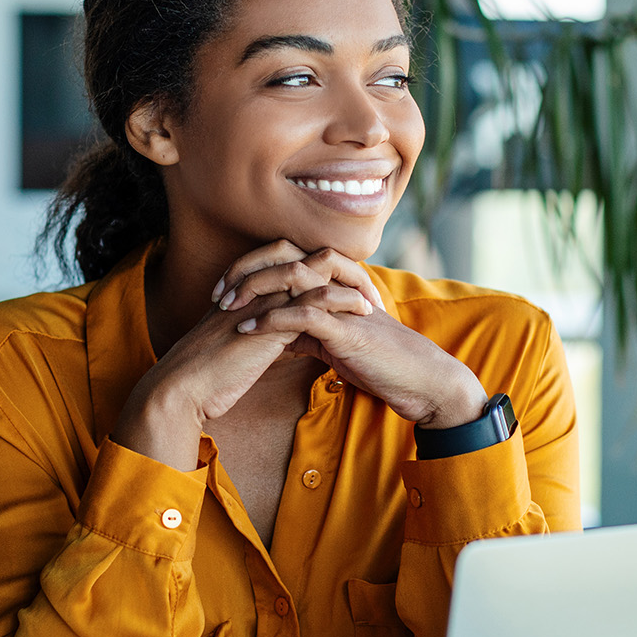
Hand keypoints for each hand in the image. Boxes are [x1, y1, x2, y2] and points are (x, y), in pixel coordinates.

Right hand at [112, 240, 379, 469]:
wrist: (181, 390)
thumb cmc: (205, 376)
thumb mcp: (236, 349)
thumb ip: (258, 336)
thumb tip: (281, 341)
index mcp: (245, 292)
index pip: (288, 264)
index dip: (318, 273)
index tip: (346, 289)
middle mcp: (253, 289)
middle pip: (303, 258)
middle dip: (338, 269)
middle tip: (366, 285)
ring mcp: (261, 302)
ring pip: (312, 273)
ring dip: (347, 282)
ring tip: (372, 298)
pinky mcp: (270, 322)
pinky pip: (314, 302)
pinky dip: (342, 304)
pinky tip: (363, 312)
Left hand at [233, 280, 487, 430]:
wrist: (419, 380)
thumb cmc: (380, 363)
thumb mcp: (334, 344)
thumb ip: (307, 332)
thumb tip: (274, 335)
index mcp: (334, 285)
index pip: (286, 260)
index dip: (252, 269)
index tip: (222, 289)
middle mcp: (338, 285)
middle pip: (284, 256)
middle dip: (246, 270)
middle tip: (217, 292)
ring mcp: (343, 303)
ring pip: (292, 277)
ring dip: (254, 289)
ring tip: (226, 307)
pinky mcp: (347, 327)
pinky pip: (303, 314)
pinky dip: (272, 320)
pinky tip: (249, 330)